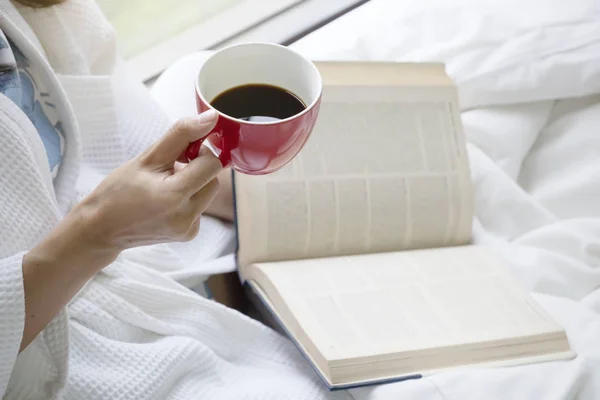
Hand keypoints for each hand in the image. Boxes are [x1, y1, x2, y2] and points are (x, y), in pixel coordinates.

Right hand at [79, 110, 222, 249]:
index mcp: (175, 195)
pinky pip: (201, 208)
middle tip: (170, 169)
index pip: (212, 163)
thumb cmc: (119, 191)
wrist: (102, 228)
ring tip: (165, 186)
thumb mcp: (148, 157)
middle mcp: (186, 216)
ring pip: (209, 193)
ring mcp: (189, 228)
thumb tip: (212, 118)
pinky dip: (189, 199)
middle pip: (214, 179)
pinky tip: (167, 202)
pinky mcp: (188, 234)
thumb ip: (182, 135)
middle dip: (197, 169)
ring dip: (194, 183)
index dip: (199, 152)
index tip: (181, 153)